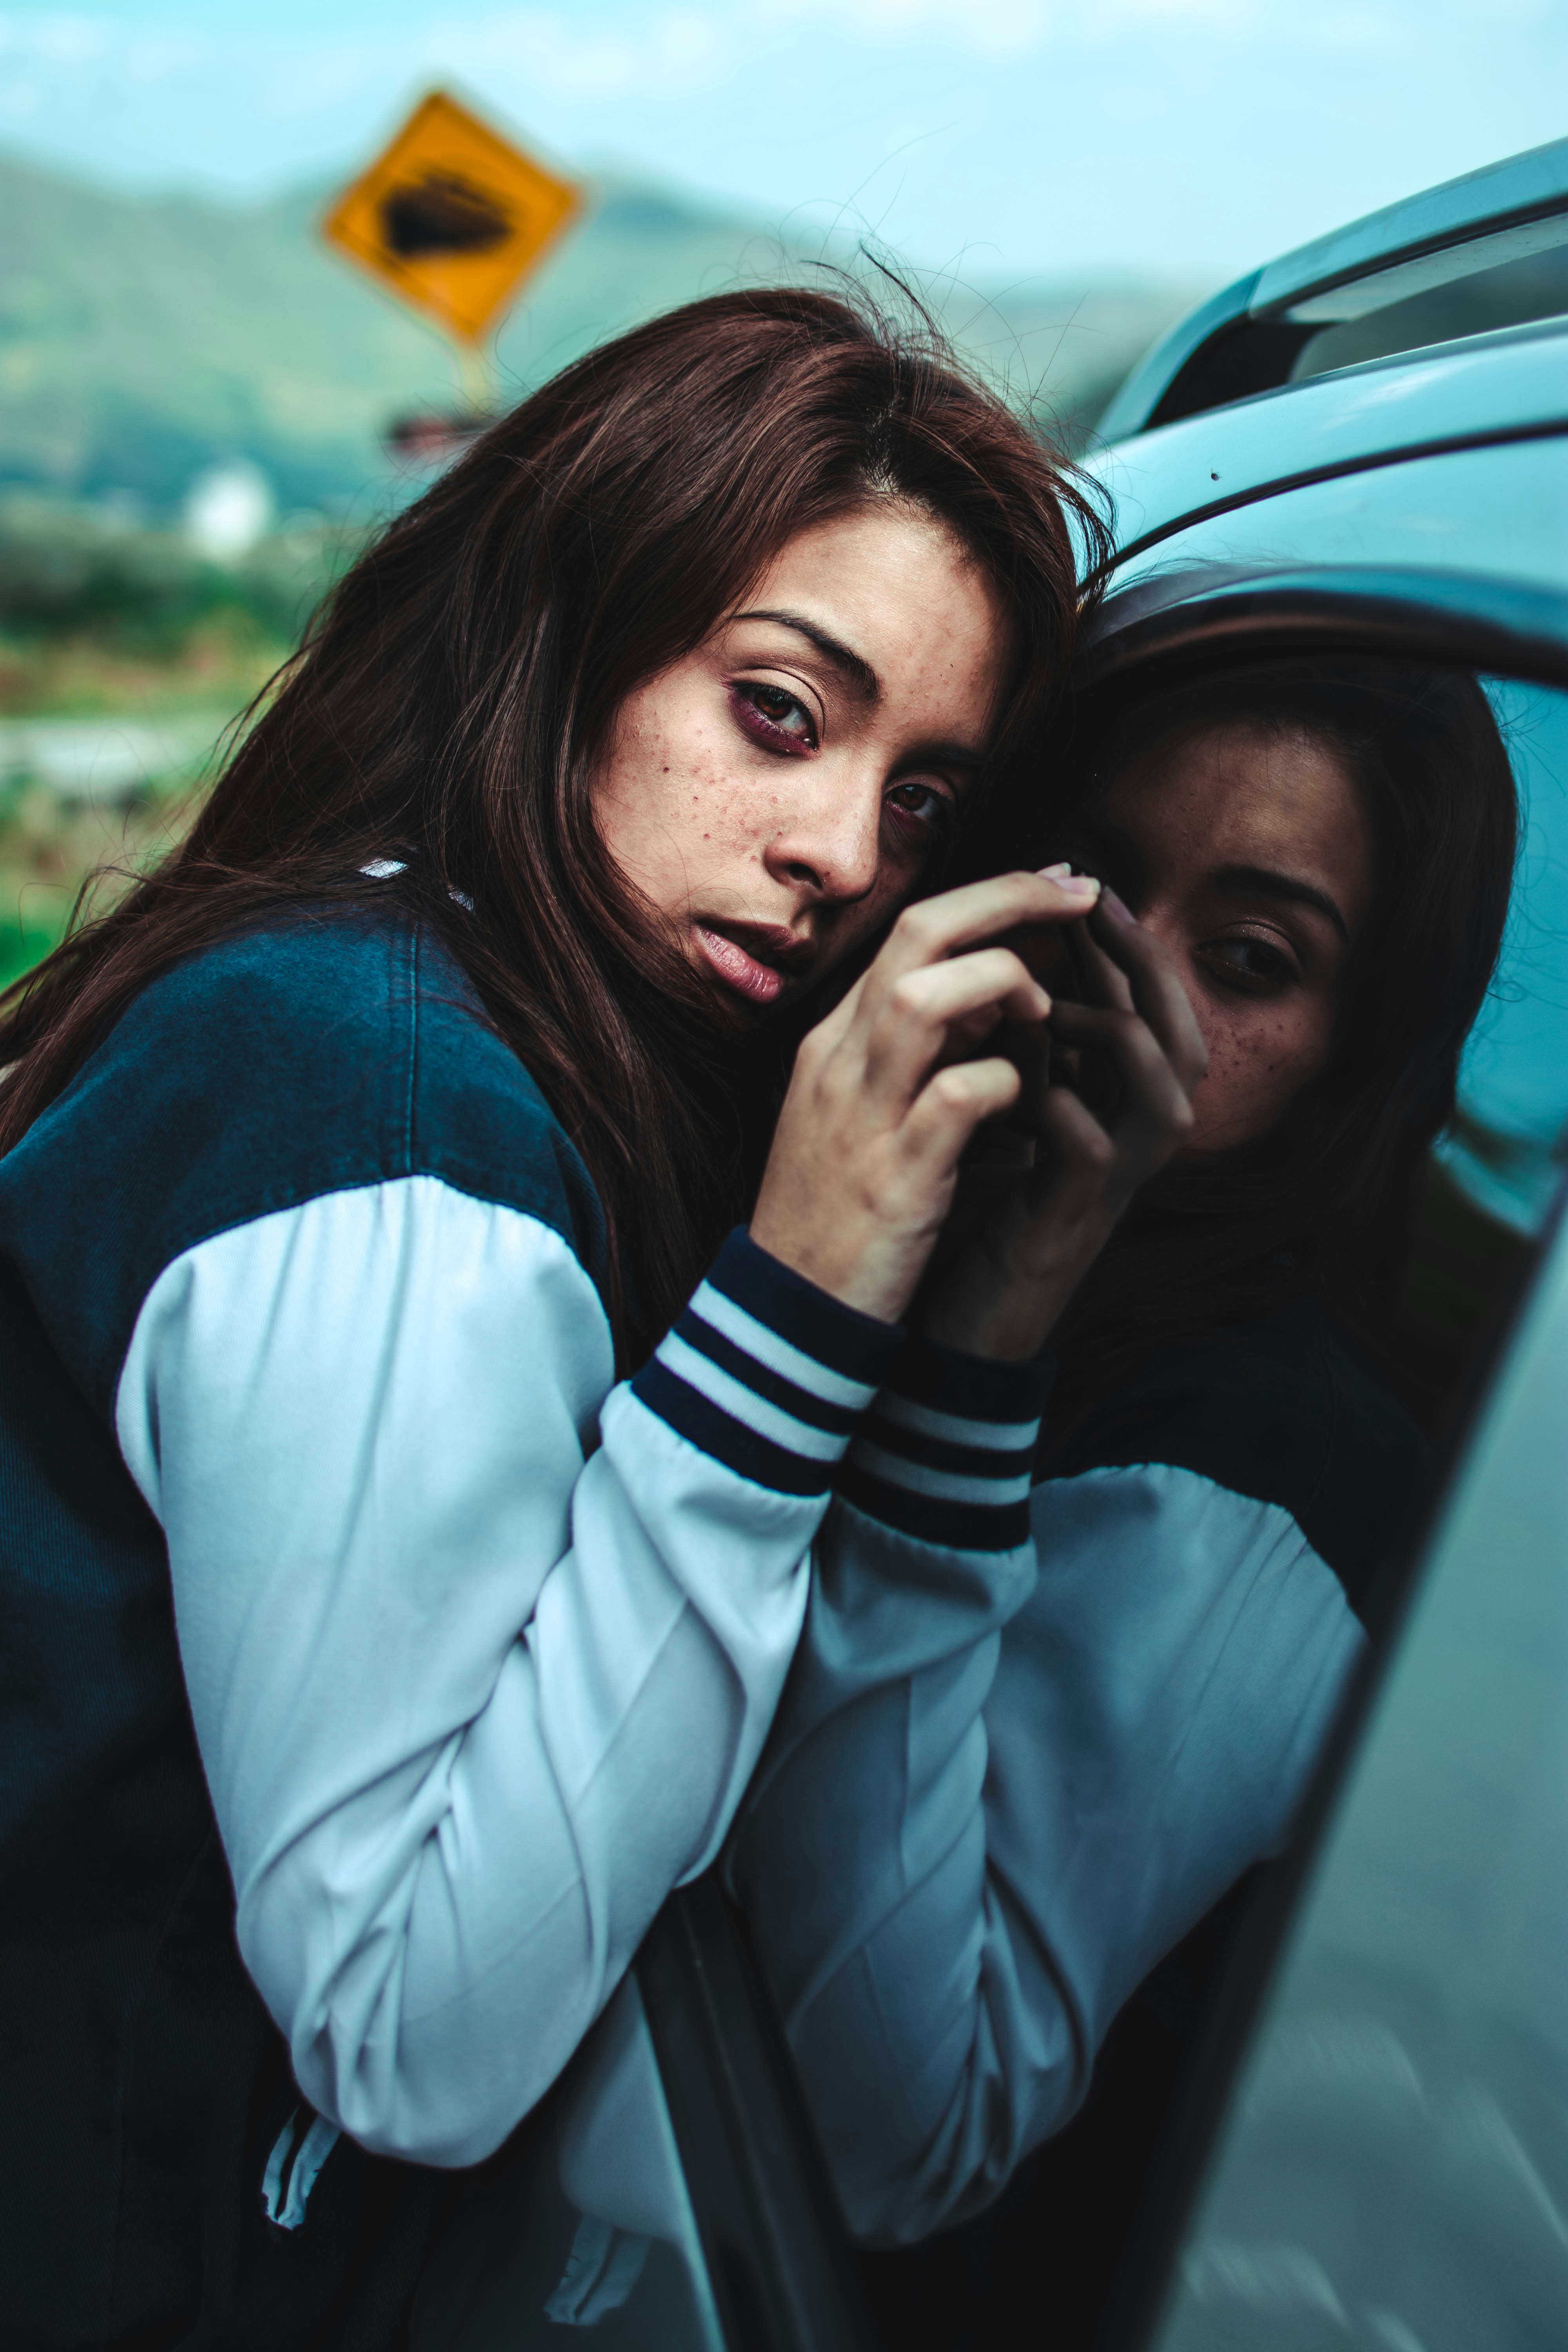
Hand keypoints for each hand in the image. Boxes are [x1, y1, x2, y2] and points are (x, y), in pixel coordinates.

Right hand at [750, 869, 1102, 1322]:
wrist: (790, 1314)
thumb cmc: (841, 1213)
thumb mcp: (866, 1114)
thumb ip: (919, 1052)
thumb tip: (997, 996)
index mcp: (834, 1042)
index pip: (912, 933)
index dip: (992, 897)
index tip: (1059, 884)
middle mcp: (839, 1060)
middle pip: (918, 935)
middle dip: (1008, 898)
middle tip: (1082, 891)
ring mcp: (862, 1114)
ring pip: (922, 997)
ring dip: (1000, 982)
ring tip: (1048, 1007)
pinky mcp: (894, 1175)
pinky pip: (956, 1095)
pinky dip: (1003, 1080)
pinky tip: (1026, 1097)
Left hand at [918, 888, 1207, 1360]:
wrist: (972, 1306)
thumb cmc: (996, 1197)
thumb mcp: (1026, 1102)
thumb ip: (1040, 1041)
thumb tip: (1026, 953)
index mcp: (1129, 1101)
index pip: (1156, 1003)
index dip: (1130, 941)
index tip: (1083, 882)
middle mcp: (1142, 1134)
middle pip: (1178, 1028)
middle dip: (1137, 962)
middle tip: (1089, 908)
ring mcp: (1120, 1175)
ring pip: (1158, 1079)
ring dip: (1106, 1026)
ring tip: (1049, 999)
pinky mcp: (1077, 1212)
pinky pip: (1088, 1141)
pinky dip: (1055, 1101)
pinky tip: (1015, 1080)